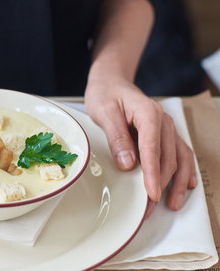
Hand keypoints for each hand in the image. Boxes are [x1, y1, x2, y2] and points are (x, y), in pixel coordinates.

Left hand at [84, 76, 196, 216]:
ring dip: (177, 182)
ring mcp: (166, 127)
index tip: (150, 194)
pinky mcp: (163, 133)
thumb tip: (129, 164)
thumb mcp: (104, 112)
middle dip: (160, 185)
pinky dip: (184, 170)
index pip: (153, 149)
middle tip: (148, 208)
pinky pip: (179, 152)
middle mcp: (163, 121)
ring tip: (172, 204)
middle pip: (168, 157)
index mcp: (149, 114)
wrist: (111, 82)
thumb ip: (116, 137)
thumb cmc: (106, 94)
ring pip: (179, 158)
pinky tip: (185, 185)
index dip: (153, 174)